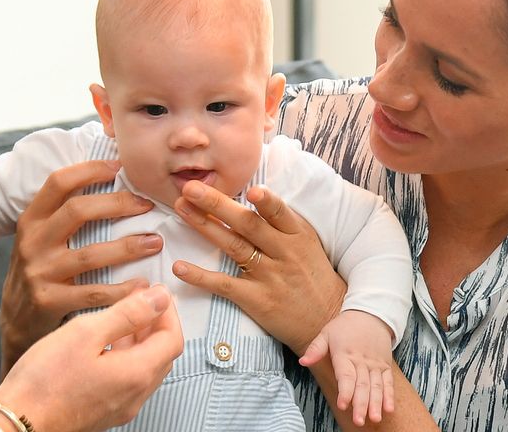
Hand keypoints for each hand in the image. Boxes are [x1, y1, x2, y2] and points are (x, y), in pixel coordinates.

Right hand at [0, 159, 162, 372]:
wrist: (15, 320)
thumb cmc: (40, 270)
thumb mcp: (40, 237)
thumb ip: (63, 214)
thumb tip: (108, 177)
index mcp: (31, 219)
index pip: (58, 182)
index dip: (89, 170)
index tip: (119, 167)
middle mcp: (32, 242)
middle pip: (77, 211)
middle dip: (118, 204)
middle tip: (147, 205)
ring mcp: (40, 272)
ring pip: (90, 254)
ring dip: (128, 247)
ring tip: (155, 242)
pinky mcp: (49, 301)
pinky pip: (93, 293)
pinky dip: (122, 289)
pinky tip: (142, 285)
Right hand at [0, 285, 182, 431]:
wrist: (18, 422)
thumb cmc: (44, 381)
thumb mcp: (86, 332)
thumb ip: (127, 313)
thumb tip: (158, 298)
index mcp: (136, 374)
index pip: (172, 338)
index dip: (168, 311)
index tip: (155, 292)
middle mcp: (134, 395)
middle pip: (162, 355)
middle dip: (157, 324)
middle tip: (141, 300)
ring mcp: (120, 407)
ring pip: (145, 368)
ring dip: (141, 340)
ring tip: (122, 316)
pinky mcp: (104, 411)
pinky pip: (127, 380)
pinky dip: (126, 356)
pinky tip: (104, 344)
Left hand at [171, 182, 345, 355]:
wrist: (328, 320)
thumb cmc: (313, 276)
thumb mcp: (307, 244)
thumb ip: (282, 222)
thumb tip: (252, 193)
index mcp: (298, 235)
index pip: (280, 213)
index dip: (266, 201)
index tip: (250, 188)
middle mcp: (284, 252)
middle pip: (248, 224)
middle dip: (217, 203)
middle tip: (190, 187)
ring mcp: (270, 276)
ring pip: (233, 246)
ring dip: (204, 226)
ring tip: (181, 209)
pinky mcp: (257, 300)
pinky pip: (225, 285)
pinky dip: (200, 276)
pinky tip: (179, 267)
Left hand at [300, 310, 395, 426]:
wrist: (370, 314)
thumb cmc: (344, 326)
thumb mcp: (326, 333)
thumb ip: (315, 349)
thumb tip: (303, 362)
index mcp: (345, 354)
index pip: (346, 376)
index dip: (345, 391)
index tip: (343, 405)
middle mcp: (362, 361)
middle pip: (362, 385)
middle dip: (361, 404)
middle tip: (359, 420)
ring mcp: (375, 364)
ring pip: (376, 386)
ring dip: (376, 403)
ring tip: (375, 418)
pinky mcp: (384, 366)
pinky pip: (388, 382)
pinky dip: (389, 396)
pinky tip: (388, 409)